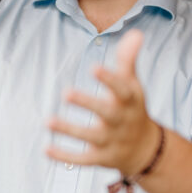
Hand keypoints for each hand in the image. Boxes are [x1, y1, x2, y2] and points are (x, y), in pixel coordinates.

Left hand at [46, 29, 160, 176]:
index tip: (93, 67)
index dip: (110, 79)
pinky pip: (83, 160)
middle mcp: (122, 121)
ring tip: (48, 121)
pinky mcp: (101, 158)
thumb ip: (128, 60)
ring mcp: (112, 142)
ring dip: (70, 131)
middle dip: (88, 104)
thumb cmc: (132, 109)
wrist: (146, 149)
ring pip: (91, 137)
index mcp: (129, 101)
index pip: (122, 89)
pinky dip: (65, 157)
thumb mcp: (133, 85)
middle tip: (66, 93)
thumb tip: (135, 32)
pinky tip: (46, 149)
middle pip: (107, 113)